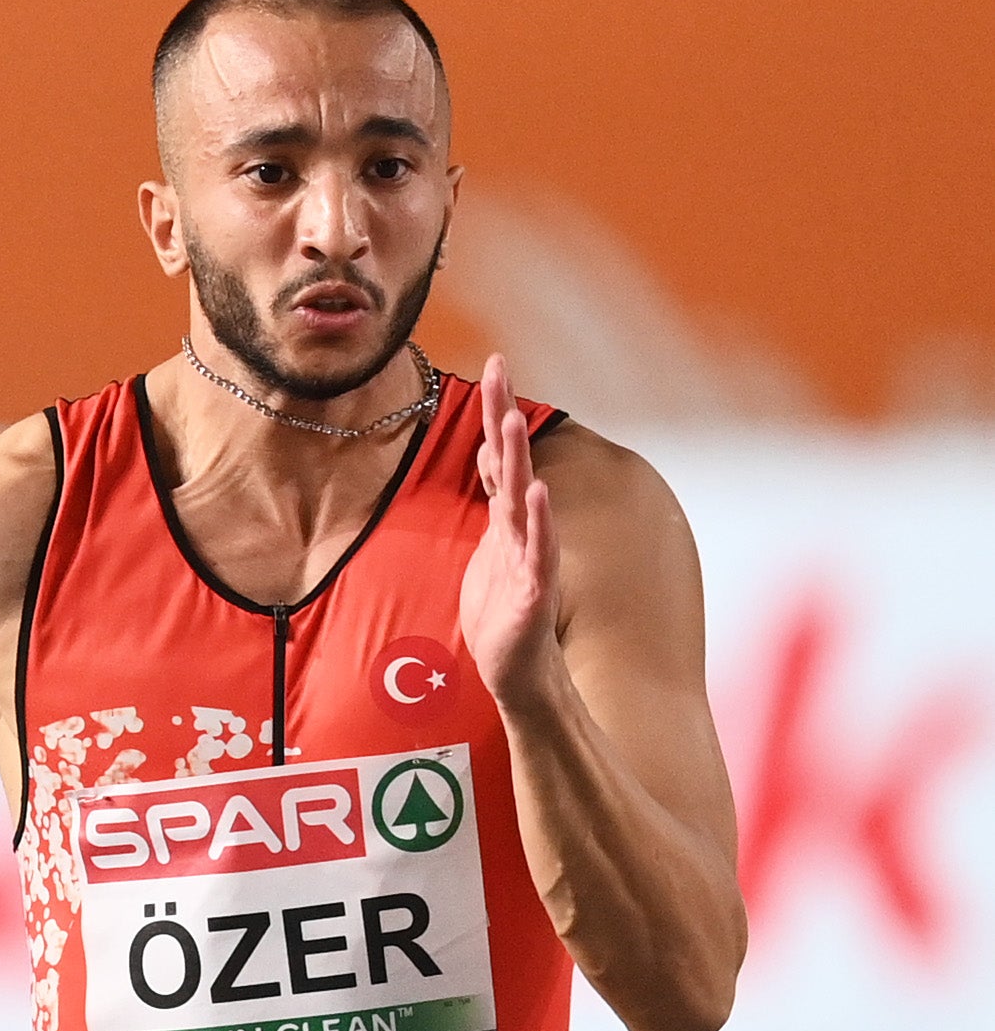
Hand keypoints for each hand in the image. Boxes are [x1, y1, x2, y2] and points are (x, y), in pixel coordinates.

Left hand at [456, 353, 557, 706]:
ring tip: (512, 421)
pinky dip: (541, 521)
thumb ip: (494, 502)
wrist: (520, 667)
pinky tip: (540, 492)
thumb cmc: (504, 608)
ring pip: (522, 500)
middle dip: (503, 416)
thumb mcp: (490, 546)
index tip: (495, 363)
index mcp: (506, 519)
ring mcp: (530, 555)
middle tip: (500, 369)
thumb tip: (489, 456)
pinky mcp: (534, 589)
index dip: (496, 411)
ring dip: (517, 460)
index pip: (498, 455)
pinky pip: (539, 550)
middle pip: (510, 463)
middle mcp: (521, 528)